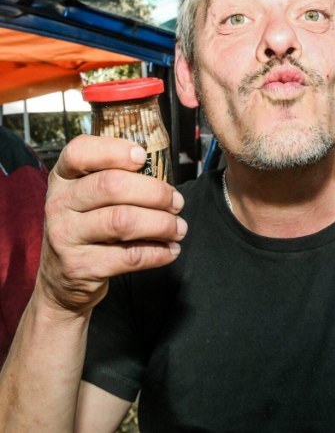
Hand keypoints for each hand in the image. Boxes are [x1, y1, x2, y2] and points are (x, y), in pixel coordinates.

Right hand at [37, 135, 185, 315]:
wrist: (61, 282)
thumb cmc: (88, 228)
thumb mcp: (89, 199)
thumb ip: (117, 180)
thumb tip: (164, 173)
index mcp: (63, 178)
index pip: (80, 152)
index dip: (114, 151)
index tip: (143, 157)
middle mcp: (59, 203)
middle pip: (111, 186)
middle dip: (155, 192)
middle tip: (177, 203)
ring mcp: (65, 236)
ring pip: (122, 221)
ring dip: (161, 224)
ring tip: (178, 229)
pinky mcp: (79, 267)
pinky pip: (129, 256)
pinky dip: (158, 253)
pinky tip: (170, 250)